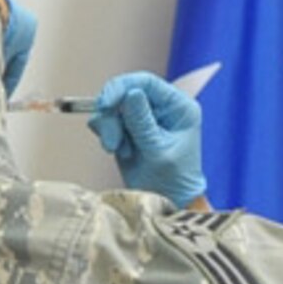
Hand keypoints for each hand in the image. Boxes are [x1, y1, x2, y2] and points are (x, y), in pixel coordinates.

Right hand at [88, 72, 206, 204]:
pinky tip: (118, 150)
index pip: (147, 82)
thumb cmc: (172, 179)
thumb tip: (131, 93)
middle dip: (112, 115)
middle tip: (111, 141)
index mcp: (177, 106)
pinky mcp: (127, 128)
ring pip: (112, 107)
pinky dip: (107, 134)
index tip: (105, 103)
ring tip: (118, 150)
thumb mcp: (157, 151)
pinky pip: (107, 120)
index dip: (122, 87)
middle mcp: (160, 107)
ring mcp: (142, 117)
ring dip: (109, 127)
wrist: (168, 201)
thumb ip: (142, 122)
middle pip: (125, 92)